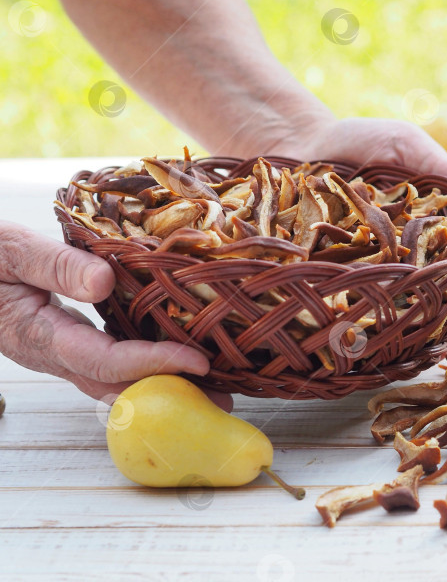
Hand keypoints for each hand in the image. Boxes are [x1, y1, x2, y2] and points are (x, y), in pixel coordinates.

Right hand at [0, 221, 232, 409]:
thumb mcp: (11, 251)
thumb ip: (55, 265)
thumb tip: (105, 281)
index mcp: (40, 336)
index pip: (105, 361)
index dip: (153, 364)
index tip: (198, 362)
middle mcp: (56, 356)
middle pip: (120, 387)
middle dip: (170, 393)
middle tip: (223, 399)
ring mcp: (65, 355)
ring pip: (119, 383)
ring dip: (164, 386)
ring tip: (215, 389)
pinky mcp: (73, 346)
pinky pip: (115, 366)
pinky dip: (150, 368)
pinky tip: (180, 360)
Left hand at [275, 117, 446, 342]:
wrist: (299, 146)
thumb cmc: (360, 142)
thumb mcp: (405, 147)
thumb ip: (442, 168)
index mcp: (430, 218)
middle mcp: (408, 245)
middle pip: (438, 278)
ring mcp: (375, 261)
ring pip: (404, 295)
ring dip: (422, 320)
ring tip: (435, 344)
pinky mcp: (342, 270)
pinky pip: (361, 295)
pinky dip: (375, 316)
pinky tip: (385, 336)